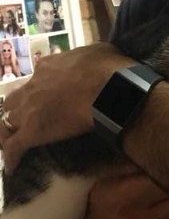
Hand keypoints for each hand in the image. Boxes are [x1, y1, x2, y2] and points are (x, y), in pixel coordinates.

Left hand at [0, 42, 133, 171]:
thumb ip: (88, 57)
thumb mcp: (99, 52)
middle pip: (14, 100)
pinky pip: (14, 147)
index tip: (48, 96)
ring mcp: (30, 109)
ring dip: (8, 132)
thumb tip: (93, 61)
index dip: (40, 88)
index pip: (37, 78)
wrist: (108, 89)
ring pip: (6, 122)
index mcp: (50, 66)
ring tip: (11, 144)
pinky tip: (12, 167)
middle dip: (17, 110)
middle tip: (27, 120)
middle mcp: (34, 86)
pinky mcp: (32, 132)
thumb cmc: (108, 69)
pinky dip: (11, 157)